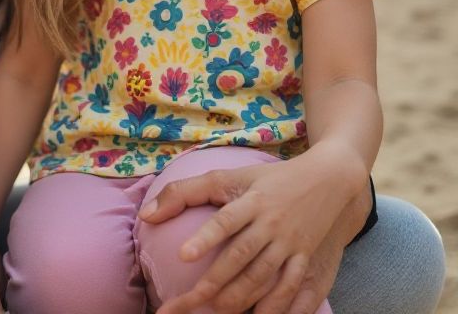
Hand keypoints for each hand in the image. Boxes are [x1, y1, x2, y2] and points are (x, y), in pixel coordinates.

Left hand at [142, 151, 366, 313]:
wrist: (329, 181)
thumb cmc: (269, 179)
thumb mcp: (229, 176)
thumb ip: (186, 192)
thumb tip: (146, 215)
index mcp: (252, 201)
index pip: (225, 221)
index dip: (205, 238)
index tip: (182, 254)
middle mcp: (272, 224)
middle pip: (241, 257)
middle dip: (214, 283)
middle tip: (188, 302)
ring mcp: (292, 244)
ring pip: (264, 277)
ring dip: (240, 298)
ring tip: (215, 311)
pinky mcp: (307, 260)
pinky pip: (293, 289)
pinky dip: (277, 306)